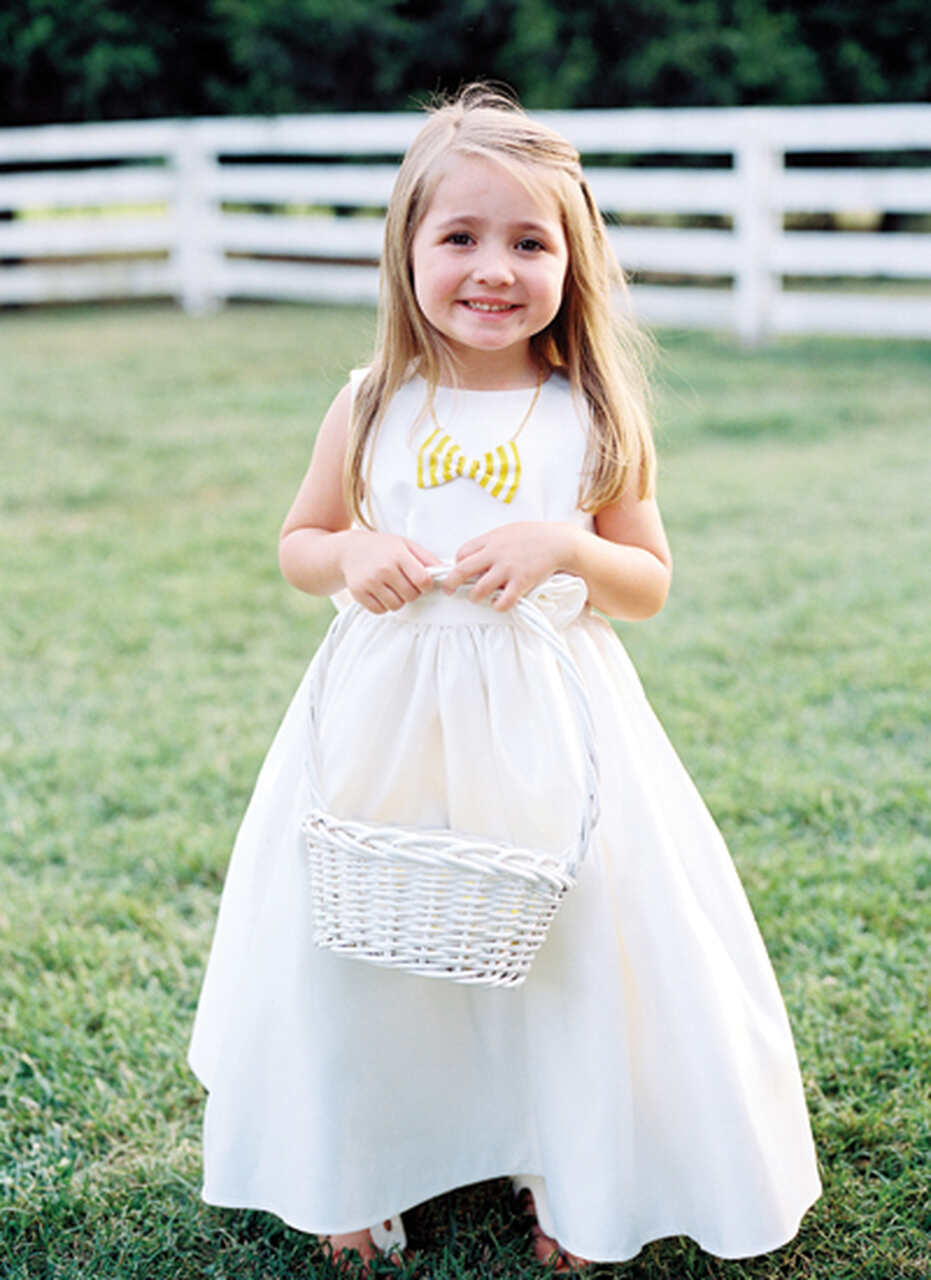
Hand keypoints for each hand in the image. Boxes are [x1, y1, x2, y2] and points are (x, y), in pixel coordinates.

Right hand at [340, 531, 440, 613]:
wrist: (349, 550)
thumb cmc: (382, 547)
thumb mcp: (405, 544)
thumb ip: (426, 557)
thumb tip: (446, 571)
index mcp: (398, 555)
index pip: (423, 581)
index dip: (426, 585)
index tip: (422, 583)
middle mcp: (384, 569)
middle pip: (411, 596)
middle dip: (412, 593)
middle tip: (405, 584)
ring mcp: (370, 582)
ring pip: (396, 606)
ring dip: (398, 600)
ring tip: (393, 588)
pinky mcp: (359, 593)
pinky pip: (380, 610)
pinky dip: (384, 606)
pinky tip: (382, 593)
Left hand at [442, 522, 576, 609]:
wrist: (558, 541)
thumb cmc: (534, 535)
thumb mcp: (507, 530)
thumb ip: (491, 542)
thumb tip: (477, 554)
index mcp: (490, 539)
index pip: (462, 553)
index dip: (458, 563)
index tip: (460, 570)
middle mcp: (495, 554)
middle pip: (462, 570)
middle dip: (451, 583)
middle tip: (449, 590)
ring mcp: (507, 569)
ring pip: (479, 590)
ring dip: (474, 597)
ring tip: (477, 598)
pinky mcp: (521, 582)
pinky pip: (503, 601)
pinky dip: (498, 606)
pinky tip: (498, 604)